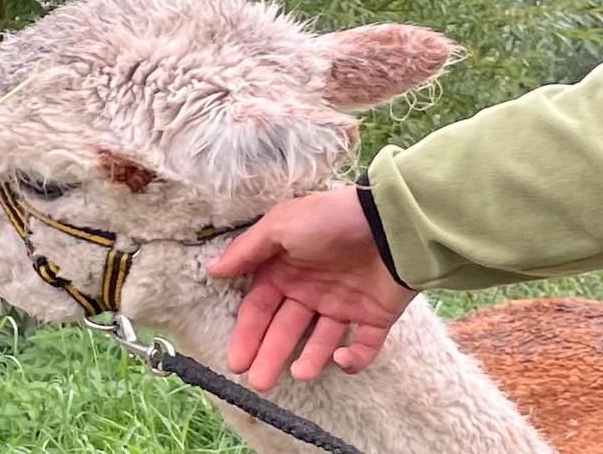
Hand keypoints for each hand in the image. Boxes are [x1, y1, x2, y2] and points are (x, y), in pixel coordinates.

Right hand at [204, 186, 416, 389]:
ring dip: (309, 361)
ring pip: (321, 343)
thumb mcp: (281, 225)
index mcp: (286, 271)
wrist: (390, 222)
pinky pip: (363, 346)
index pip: (260, 310)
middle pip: (285, 330)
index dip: (247, 336)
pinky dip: (353, 359)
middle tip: (260, 382)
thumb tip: (213, 269)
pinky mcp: (374, 317)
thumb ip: (247, 251)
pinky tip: (341, 358)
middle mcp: (311, 290)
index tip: (237, 363)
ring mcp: (343, 305)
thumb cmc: (330, 220)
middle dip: (270, 356)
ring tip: (300, 373)